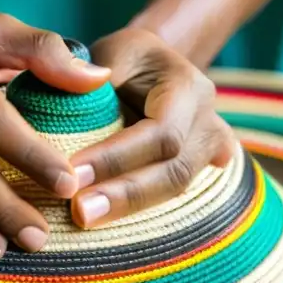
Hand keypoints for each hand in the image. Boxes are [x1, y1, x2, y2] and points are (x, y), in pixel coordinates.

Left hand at [68, 28, 234, 227]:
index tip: (73, 171)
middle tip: (80, 212)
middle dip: (127, 195)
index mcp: (189, 88)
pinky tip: (110, 229)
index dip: (118, 156)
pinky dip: (143, 213)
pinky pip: (176, 200)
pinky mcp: (200, 172)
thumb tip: (70, 105)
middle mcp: (209, 123)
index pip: (160, 132)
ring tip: (87, 220)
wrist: (154, 70)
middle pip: (176, 170)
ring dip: (131, 209)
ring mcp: (213, 153)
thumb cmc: (126, 60)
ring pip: (179, 191)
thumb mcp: (110, 52)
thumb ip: (93, 78)